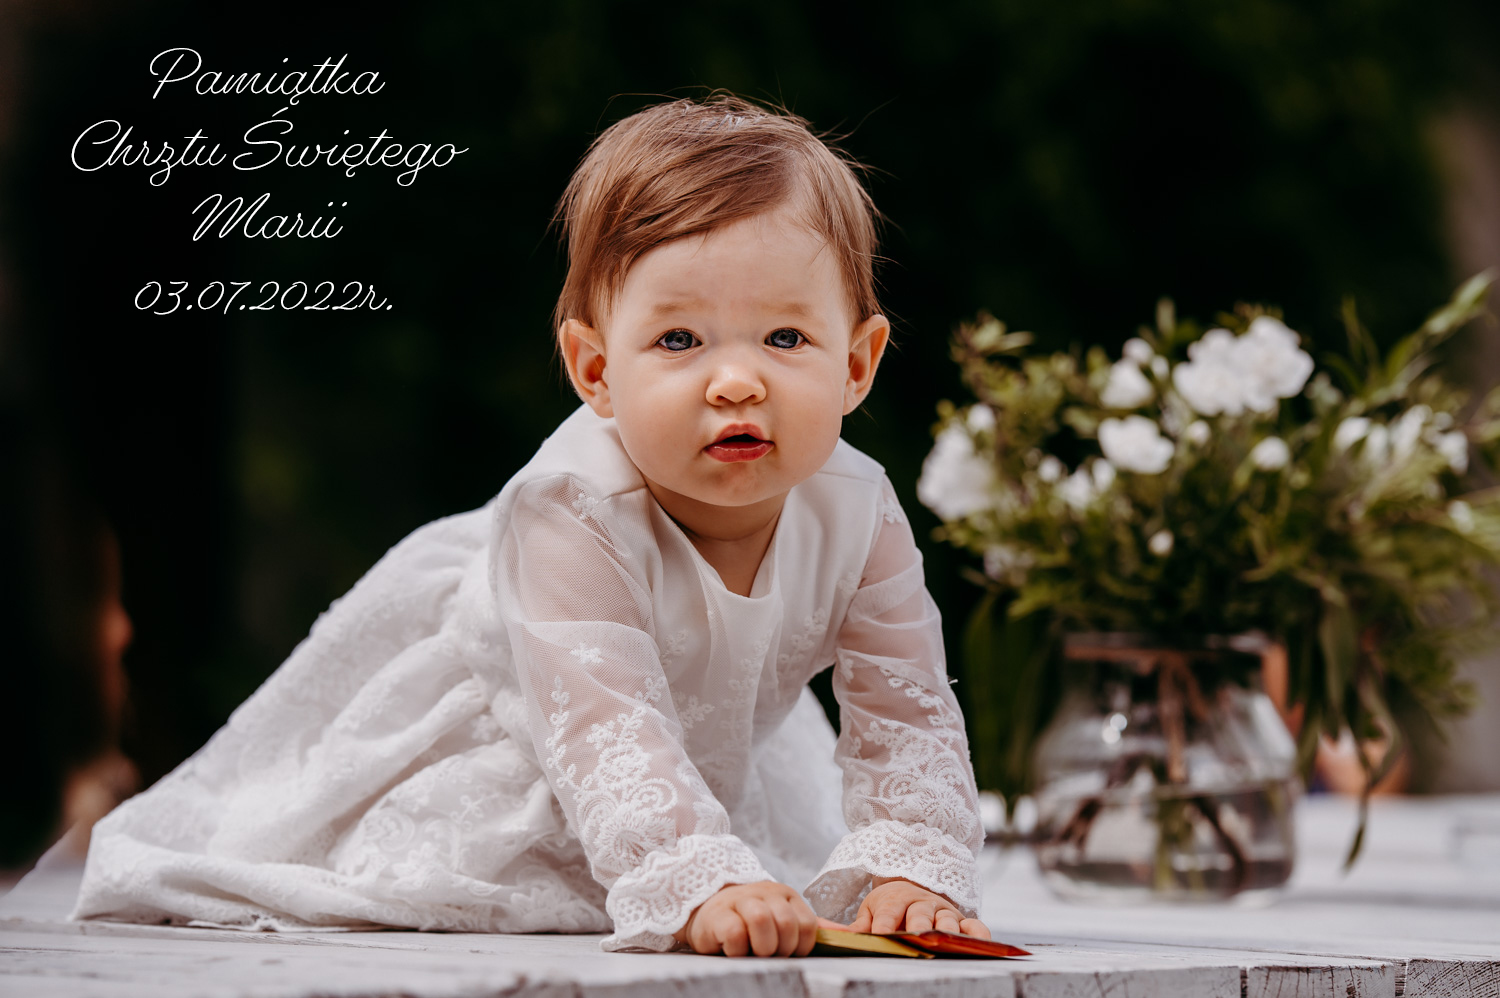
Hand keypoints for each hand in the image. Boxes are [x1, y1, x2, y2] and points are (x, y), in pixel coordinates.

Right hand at [673, 881, 825, 956]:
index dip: (801, 948)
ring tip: (753, 953)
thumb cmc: (747, 925)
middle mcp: (765, 893)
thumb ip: (804, 929)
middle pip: (787, 923)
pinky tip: (733, 949)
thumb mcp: (778, 922)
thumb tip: (847, 936)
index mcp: (786, 896)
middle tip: (769, 956)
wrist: (706, 913)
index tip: (787, 955)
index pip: (808, 924)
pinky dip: (737, 949)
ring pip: (762, 920)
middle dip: (782, 949)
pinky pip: (734, 932)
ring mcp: (740, 899)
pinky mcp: (717, 913)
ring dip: (761, 947)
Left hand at [849, 877, 990, 938]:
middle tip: (915, 937)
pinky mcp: (962, 920)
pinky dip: (979, 934)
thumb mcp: (871, 911)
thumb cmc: (889, 906)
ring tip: (944, 942)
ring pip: (947, 920)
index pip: (889, 912)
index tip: (880, 934)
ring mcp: (943, 911)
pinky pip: (975, 926)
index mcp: (896, 899)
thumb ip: (857, 925)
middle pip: (919, 915)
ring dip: (946, 930)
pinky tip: (980, 945)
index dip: (885, 923)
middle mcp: (921, 904)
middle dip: (917, 926)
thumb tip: (835, 933)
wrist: (912, 888)